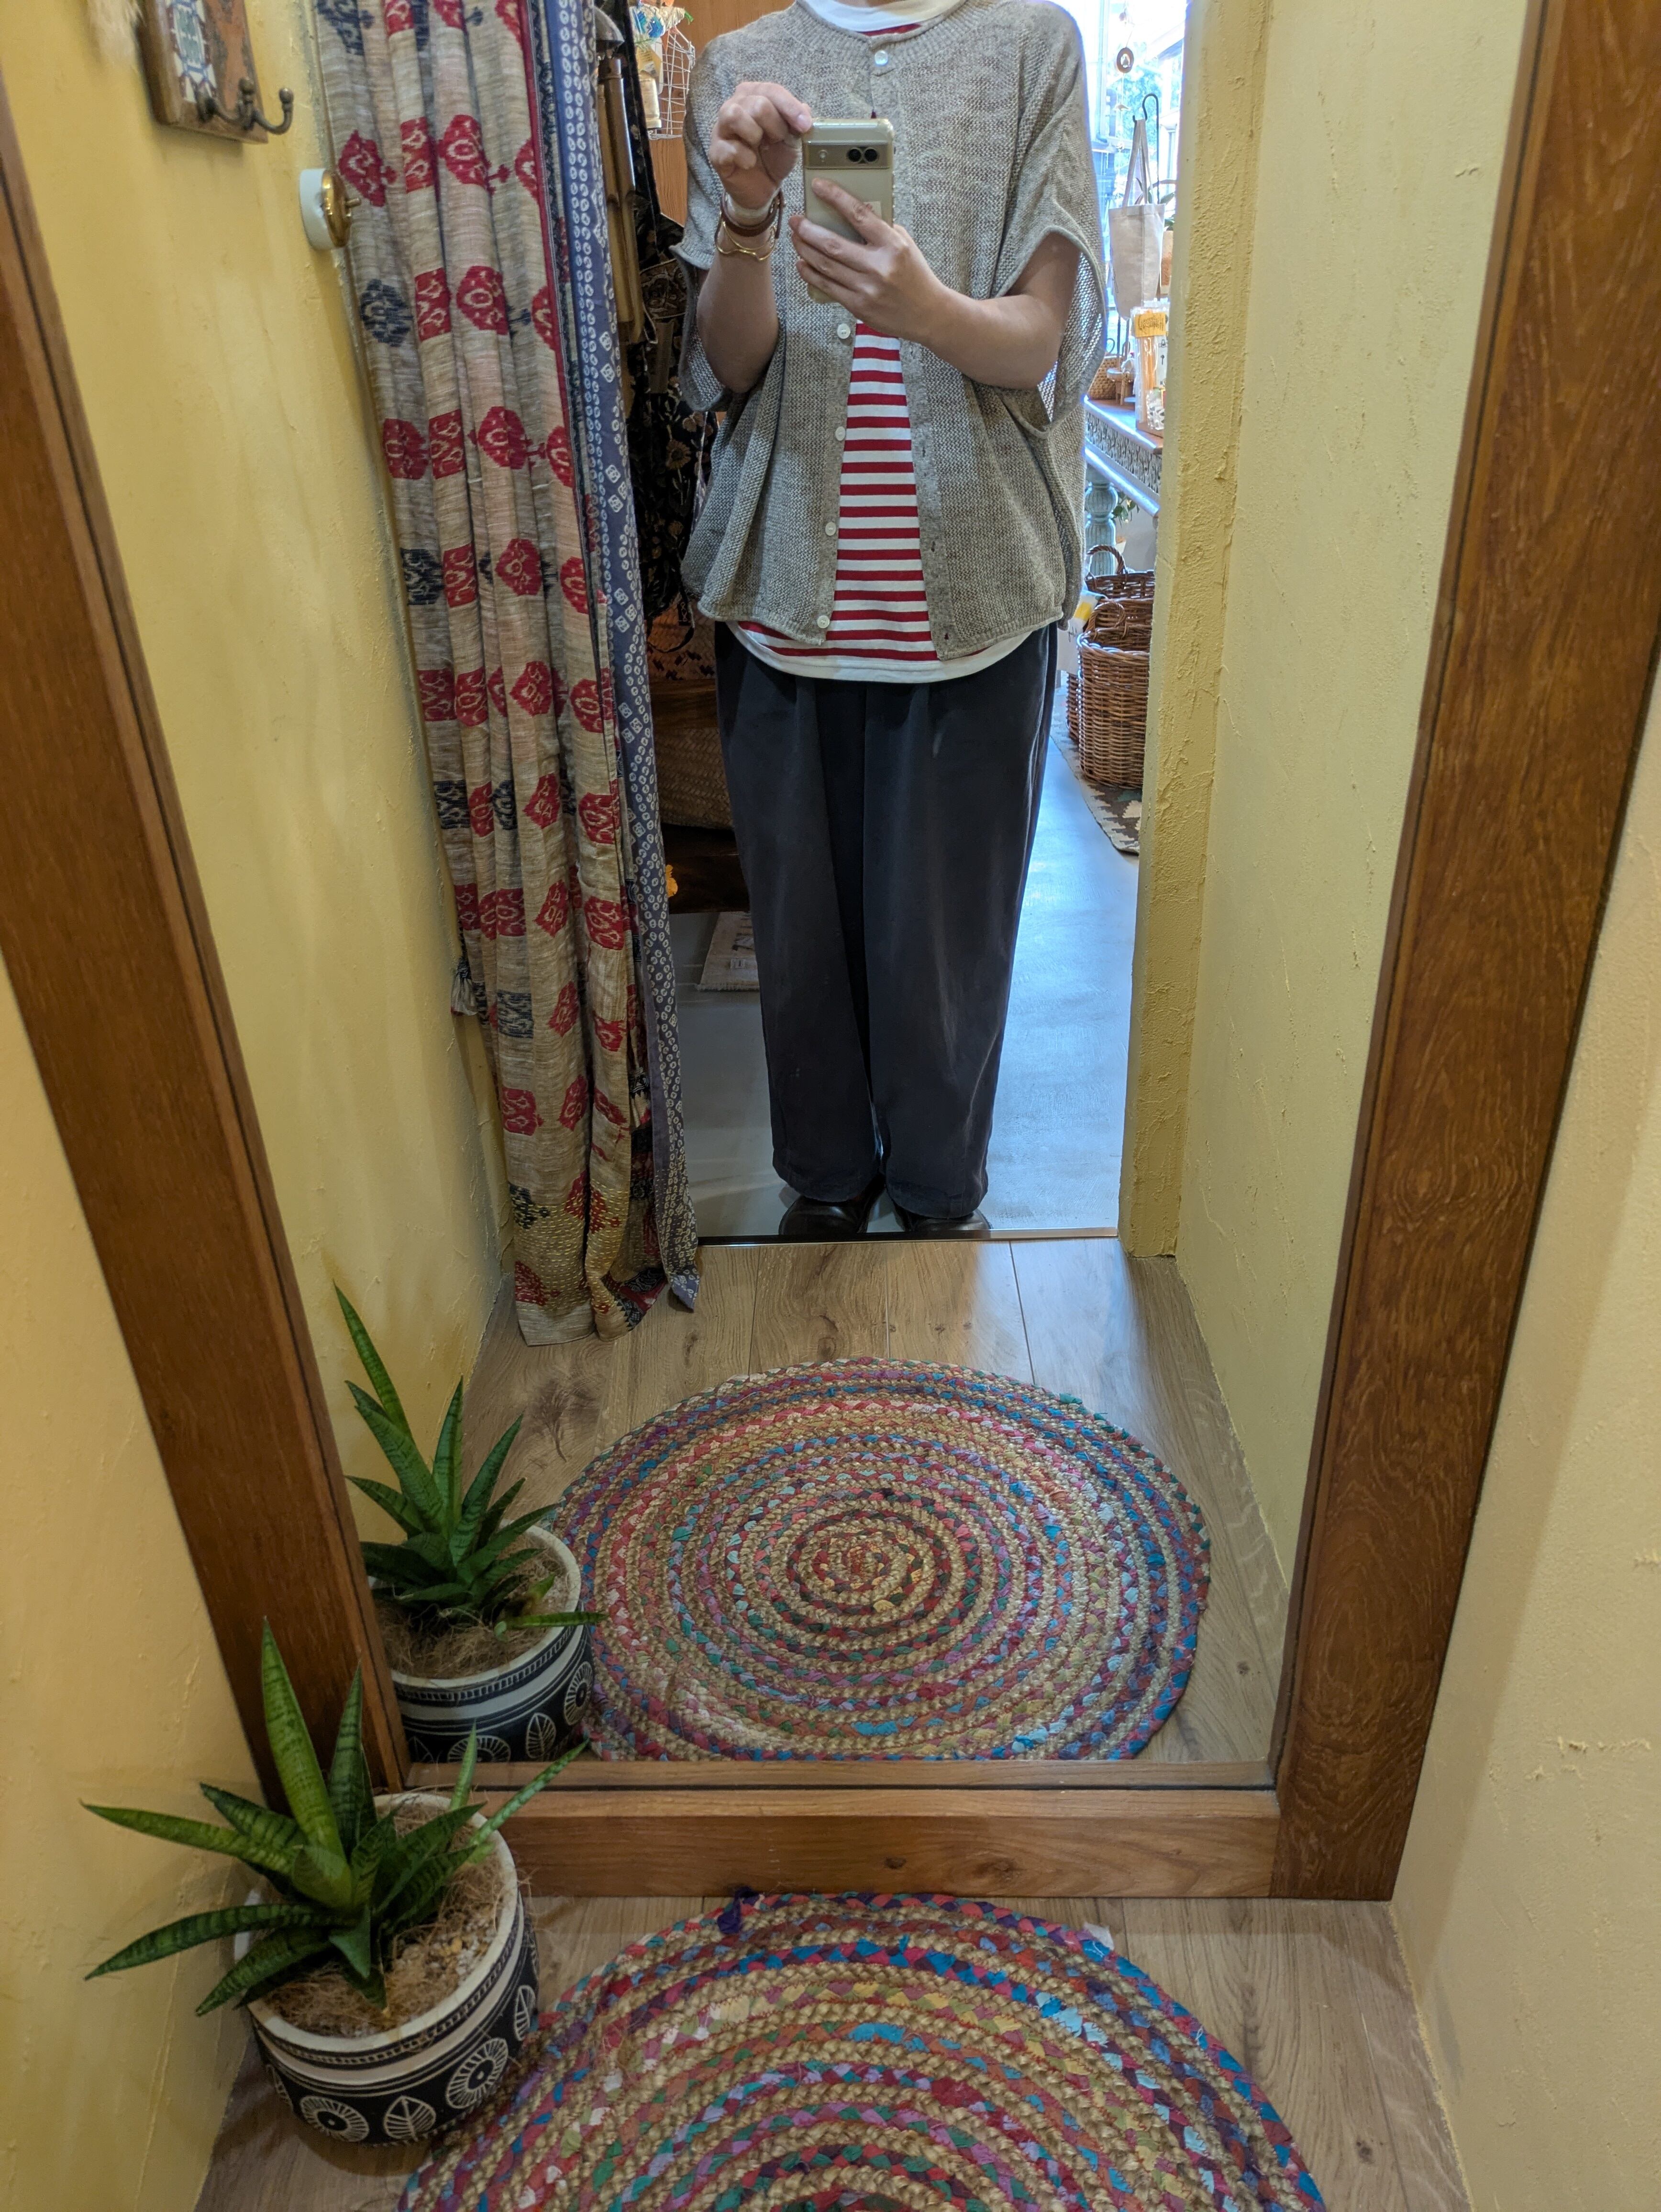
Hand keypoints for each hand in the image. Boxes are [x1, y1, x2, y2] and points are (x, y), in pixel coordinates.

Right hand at [708, 81, 812, 211]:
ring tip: (762, 146)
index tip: (805, 125)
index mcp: (753, 96)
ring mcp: (721, 128)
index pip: (771, 90)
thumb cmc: (774, 156)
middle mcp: (734, 106)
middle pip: (757, 103)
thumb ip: (797, 122)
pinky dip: (745, 157)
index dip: (790, 107)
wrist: (762, 187)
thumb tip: (805, 110)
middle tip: (778, 139)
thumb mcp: (791, 138)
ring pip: (734, 115)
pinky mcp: (716, 152)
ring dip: (755, 133)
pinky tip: (751, 163)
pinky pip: (729, 148)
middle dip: (775, 125)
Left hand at [790, 182, 947, 343]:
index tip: (818, 186)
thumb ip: (880, 229)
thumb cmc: (914, 274)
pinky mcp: (859, 306)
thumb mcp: (904, 244)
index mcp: (892, 244)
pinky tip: (802, 264)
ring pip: (826, 266)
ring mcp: (867, 288)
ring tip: (796, 239)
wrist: (927, 313)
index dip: (835, 197)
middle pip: (833, 245)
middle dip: (808, 230)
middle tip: (796, 220)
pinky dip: (811, 274)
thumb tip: (852, 212)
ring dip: (805, 250)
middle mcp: (878, 266)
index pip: (858, 214)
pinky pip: (828, 288)